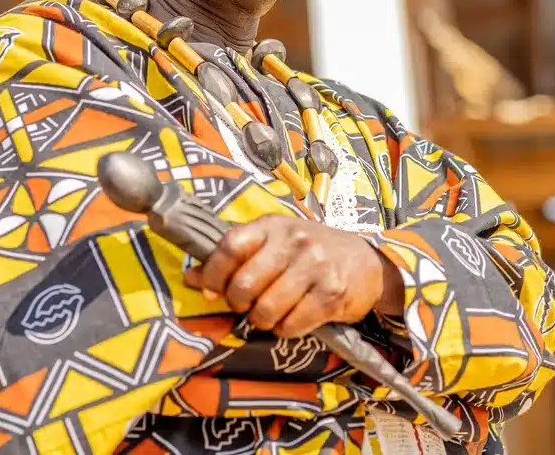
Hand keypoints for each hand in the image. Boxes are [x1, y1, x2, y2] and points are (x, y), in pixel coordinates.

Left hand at [183, 216, 405, 337]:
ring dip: (262, 321)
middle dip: (238, 304)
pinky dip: (285, 330)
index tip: (209, 290)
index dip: (212, 274)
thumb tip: (189, 277)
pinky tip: (292, 319)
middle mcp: (294, 241)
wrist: (365, 263)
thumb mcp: (273, 244)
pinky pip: (291, 325)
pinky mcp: (332, 293)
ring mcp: (315, 266)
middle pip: (245, 284)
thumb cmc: (309, 254)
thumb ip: (235, 258)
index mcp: (273, 226)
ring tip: (270, 314)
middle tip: (246, 306)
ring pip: (266, 309)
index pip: (230, 246)